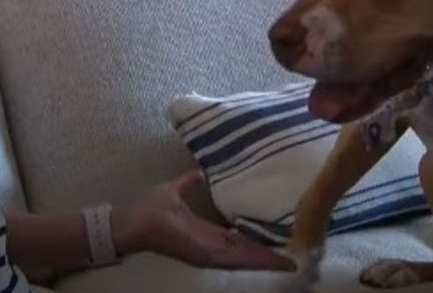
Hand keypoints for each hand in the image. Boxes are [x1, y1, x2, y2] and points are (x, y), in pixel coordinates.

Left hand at [113, 169, 295, 271]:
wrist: (133, 222)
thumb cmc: (151, 209)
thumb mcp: (177, 191)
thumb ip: (191, 183)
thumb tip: (201, 170)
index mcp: (209, 232)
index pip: (240, 238)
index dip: (261, 239)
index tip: (281, 233)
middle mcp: (213, 246)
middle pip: (249, 252)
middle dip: (272, 254)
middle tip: (299, 252)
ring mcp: (211, 252)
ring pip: (247, 259)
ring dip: (270, 261)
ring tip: (294, 262)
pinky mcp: (207, 255)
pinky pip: (236, 259)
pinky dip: (257, 261)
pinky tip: (276, 262)